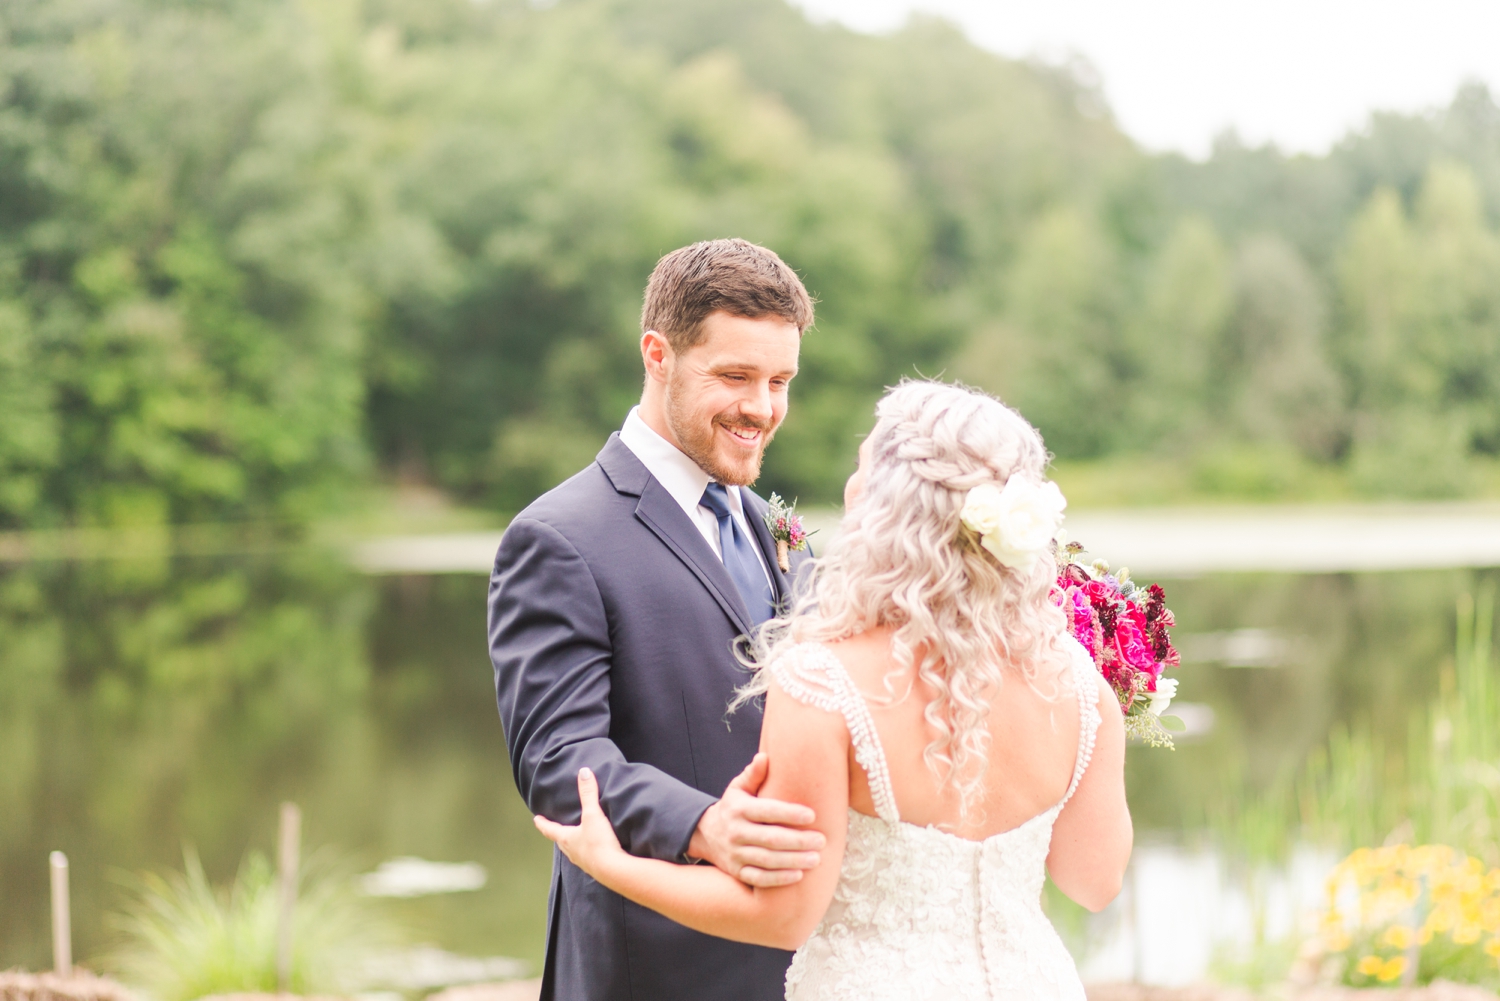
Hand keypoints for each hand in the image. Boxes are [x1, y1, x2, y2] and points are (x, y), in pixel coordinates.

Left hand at [534, 768, 625, 878]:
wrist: (613, 870)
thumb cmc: (598, 842)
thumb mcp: (593, 815)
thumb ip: (588, 794)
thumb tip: (584, 772)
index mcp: (567, 839)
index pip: (550, 830)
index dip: (543, 824)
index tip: (536, 819)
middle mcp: (572, 852)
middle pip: (561, 841)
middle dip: (558, 834)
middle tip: (555, 829)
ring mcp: (584, 862)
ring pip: (574, 851)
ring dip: (573, 844)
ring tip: (575, 839)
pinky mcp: (596, 868)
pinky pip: (588, 858)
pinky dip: (588, 852)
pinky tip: (595, 851)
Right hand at [688, 752, 824, 887]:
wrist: (706, 834)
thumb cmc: (734, 807)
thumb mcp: (738, 788)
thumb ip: (753, 774)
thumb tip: (765, 757)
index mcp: (739, 809)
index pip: (767, 811)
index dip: (789, 813)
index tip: (812, 815)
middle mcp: (736, 832)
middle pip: (770, 838)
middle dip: (798, 841)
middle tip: (821, 840)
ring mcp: (735, 854)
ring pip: (766, 860)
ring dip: (793, 860)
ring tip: (816, 858)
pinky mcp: (737, 871)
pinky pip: (759, 878)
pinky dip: (778, 879)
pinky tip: (798, 875)